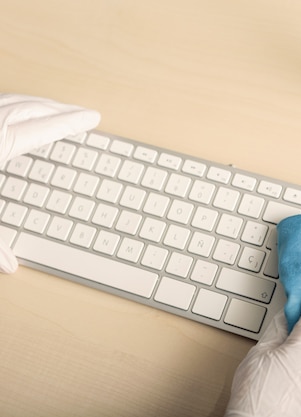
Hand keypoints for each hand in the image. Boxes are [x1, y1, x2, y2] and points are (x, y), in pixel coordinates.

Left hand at [0, 94, 99, 272]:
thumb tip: (10, 266)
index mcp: (2, 144)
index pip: (46, 127)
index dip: (72, 122)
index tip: (92, 117)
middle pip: (35, 107)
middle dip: (62, 109)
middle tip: (82, 113)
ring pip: (16, 99)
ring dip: (40, 103)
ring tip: (55, 110)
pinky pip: (1, 101)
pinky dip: (17, 104)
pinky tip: (17, 113)